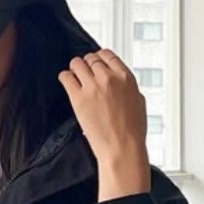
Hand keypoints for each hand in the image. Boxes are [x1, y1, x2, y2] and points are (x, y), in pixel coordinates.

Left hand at [57, 48, 148, 169]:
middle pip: (91, 58)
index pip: (108, 55)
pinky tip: (68, 83)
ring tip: (76, 78)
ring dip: (75, 69)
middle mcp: (109, 78)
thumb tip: (121, 83)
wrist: (122, 148)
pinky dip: (65, 78)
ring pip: (77, 63)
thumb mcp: (139, 102)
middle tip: (85, 74)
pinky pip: (65, 77)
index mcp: (126, 78)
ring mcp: (93, 87)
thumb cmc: (132, 131)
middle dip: (87, 65)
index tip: (96, 63)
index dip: (100, 58)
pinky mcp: (78, 98)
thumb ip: (128, 87)